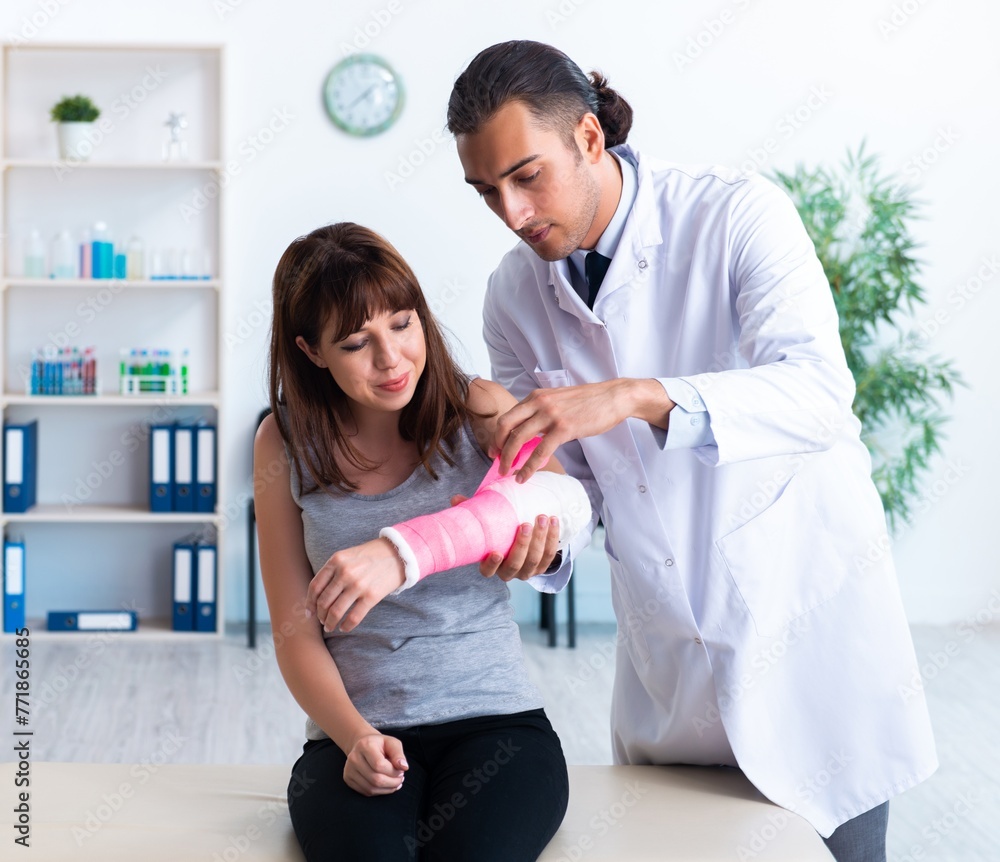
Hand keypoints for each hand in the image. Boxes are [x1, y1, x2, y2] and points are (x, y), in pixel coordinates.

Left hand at [306, 538, 404, 633]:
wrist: (397, 553)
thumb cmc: (370, 555)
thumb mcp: (347, 556)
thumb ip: (333, 571)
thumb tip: (317, 596)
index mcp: (336, 561)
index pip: (315, 586)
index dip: (309, 602)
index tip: (309, 612)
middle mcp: (345, 572)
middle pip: (323, 601)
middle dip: (320, 615)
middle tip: (322, 620)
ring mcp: (358, 585)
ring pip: (336, 612)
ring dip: (330, 623)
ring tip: (330, 626)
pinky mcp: (371, 596)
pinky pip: (353, 617)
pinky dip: (346, 626)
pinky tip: (344, 628)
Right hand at [344, 733, 407, 795]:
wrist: (362, 746)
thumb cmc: (380, 744)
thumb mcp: (392, 743)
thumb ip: (398, 754)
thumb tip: (404, 767)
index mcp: (365, 745)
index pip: (379, 765)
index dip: (393, 771)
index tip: (401, 770)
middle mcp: (354, 758)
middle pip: (375, 779)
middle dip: (392, 782)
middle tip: (400, 779)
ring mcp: (349, 770)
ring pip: (371, 789)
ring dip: (387, 789)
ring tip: (395, 783)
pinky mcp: (348, 779)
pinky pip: (366, 792)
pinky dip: (379, 792)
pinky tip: (386, 786)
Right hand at [450, 496, 560, 580]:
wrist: (521, 536)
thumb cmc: (496, 529)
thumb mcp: (484, 521)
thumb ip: (471, 511)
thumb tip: (455, 499)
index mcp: (491, 565)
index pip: (488, 572)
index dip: (492, 565)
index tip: (497, 552)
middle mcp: (509, 572)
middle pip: (516, 565)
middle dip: (522, 545)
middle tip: (526, 524)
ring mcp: (527, 571)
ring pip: (535, 559)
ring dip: (540, 538)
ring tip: (542, 517)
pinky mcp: (543, 566)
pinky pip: (549, 554)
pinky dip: (552, 537)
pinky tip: (553, 520)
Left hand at [493, 379, 674, 481]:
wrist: (614, 397)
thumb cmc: (589, 401)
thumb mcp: (559, 400)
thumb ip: (542, 411)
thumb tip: (530, 431)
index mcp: (536, 396)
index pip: (508, 416)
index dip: (498, 435)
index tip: (495, 448)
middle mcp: (539, 402)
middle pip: (506, 425)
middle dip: (497, 446)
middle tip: (495, 461)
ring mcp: (551, 415)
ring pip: (519, 439)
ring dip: (509, 458)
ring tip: (507, 472)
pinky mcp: (564, 428)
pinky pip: (540, 451)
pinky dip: (528, 466)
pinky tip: (523, 476)